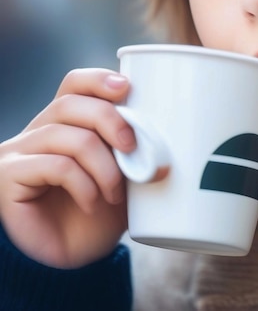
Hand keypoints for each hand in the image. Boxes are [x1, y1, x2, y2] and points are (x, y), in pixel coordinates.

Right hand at [0, 69, 136, 267]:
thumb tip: (164, 135)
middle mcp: (40, 130)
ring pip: (65, 135)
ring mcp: (20, 151)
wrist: (77, 255)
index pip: (75, 83)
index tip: (127, 87)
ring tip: (116, 191)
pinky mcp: (9, 176)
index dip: (98, 80)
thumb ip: (133, 146)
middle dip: (109, 120)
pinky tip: (92, 202)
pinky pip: (54, 165)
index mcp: (67, 121)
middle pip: (70, 102)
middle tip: (132, 148)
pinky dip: (83, 184)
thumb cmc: (103, 208)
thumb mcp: (125, 171)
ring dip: (102, 163)